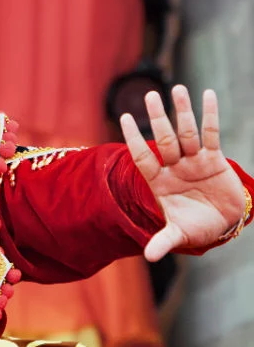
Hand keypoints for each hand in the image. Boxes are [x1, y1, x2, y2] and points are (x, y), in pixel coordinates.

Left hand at [120, 85, 246, 261]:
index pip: (142, 156)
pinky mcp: (214, 159)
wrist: (223, 224)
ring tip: (176, 88)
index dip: (133, 138)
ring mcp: (193, 160)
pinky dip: (209, 115)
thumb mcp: (179, 234)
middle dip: (157, 118)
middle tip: (149, 95)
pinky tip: (207, 94)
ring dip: (182, 111)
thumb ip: (164, 241)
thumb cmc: (196, 227)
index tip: (124, 118)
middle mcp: (173, 166)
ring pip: (186, 132)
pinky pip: (211, 133)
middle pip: (163, 138)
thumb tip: (150, 258)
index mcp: (159, 181)